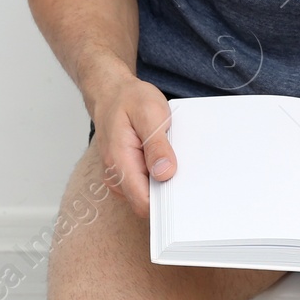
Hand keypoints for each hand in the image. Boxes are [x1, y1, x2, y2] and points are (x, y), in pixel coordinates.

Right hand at [91, 77, 174, 217]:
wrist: (112, 93)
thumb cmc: (129, 100)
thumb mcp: (149, 114)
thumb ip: (156, 146)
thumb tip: (164, 173)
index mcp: (120, 162)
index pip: (143, 203)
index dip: (165, 206)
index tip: (185, 197)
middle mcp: (116, 176)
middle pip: (147, 204)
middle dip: (168, 196)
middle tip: (187, 175)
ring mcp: (120, 178)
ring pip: (148, 197)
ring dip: (165, 186)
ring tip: (174, 161)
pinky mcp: (126, 175)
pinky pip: (147, 187)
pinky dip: (160, 178)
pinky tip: (168, 161)